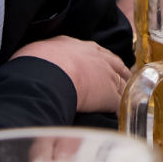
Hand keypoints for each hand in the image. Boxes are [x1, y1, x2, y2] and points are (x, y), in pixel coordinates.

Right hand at [11, 35, 129, 112]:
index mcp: (79, 46)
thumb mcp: (40, 50)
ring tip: (126, 97)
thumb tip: (36, 59)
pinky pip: (121, 103)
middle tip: (122, 79)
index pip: (96, 52)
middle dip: (119, 72)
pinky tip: (121, 114)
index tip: (102, 66)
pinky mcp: (110, 96)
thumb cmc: (36, 63)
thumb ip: (45, 54)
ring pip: (122, 82)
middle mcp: (97, 58)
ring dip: (124, 90)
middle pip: (115, 64)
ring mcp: (107, 76)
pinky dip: (121, 108)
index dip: (101, 60)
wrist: (47, 76)